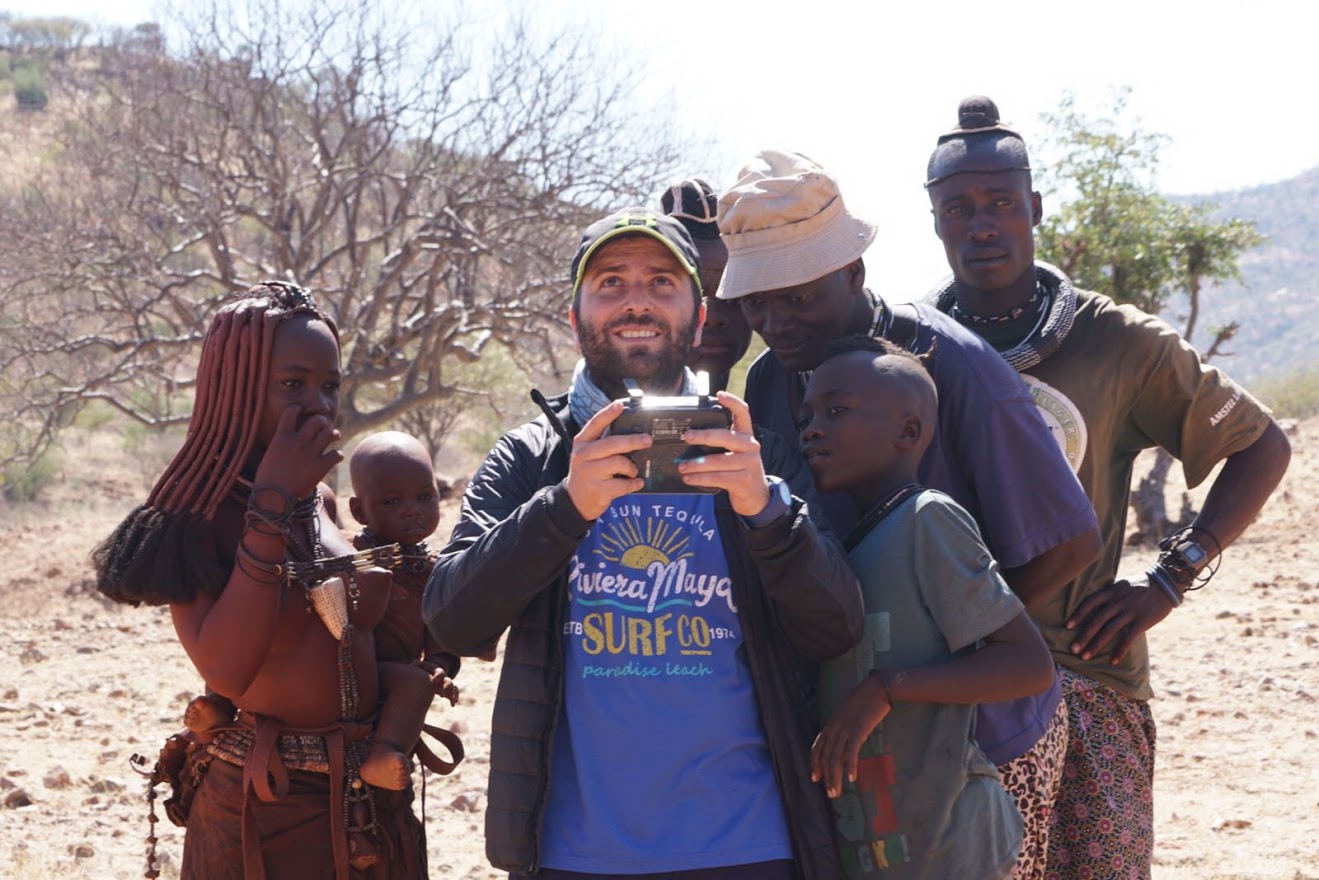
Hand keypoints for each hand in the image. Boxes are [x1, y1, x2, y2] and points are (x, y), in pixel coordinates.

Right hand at [254, 405, 342, 497]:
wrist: (273, 497)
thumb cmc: (267, 479)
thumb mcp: (270, 455)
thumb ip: (283, 445)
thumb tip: (292, 441)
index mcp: (282, 436)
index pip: (291, 412)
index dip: (297, 408)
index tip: (300, 409)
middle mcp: (298, 441)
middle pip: (317, 421)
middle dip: (323, 422)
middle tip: (324, 426)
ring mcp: (310, 453)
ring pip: (329, 434)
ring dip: (334, 434)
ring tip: (335, 436)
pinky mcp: (321, 466)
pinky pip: (337, 454)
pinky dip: (338, 455)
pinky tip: (335, 457)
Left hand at [415, 658, 458, 706]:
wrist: (430, 675)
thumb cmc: (423, 671)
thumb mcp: (420, 667)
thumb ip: (416, 665)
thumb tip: (412, 664)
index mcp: (437, 672)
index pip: (440, 672)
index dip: (438, 675)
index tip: (435, 679)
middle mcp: (444, 678)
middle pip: (448, 681)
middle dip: (447, 685)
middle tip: (444, 690)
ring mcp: (446, 685)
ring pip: (453, 688)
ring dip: (454, 693)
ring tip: (454, 700)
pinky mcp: (447, 692)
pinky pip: (452, 696)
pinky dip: (453, 700)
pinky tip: (453, 704)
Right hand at [565, 400, 651, 520]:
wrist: (575, 500)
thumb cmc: (588, 473)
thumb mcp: (588, 455)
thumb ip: (604, 444)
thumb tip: (633, 435)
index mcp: (582, 443)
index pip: (595, 424)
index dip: (608, 414)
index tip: (620, 405)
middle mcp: (583, 455)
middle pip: (612, 444)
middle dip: (633, 441)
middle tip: (647, 440)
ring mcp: (589, 473)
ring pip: (619, 463)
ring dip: (632, 468)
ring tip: (633, 471)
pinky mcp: (597, 490)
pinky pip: (623, 484)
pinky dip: (634, 483)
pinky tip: (636, 483)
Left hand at [677, 392, 768, 516]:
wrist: (755, 495)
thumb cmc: (738, 469)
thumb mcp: (735, 452)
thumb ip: (721, 443)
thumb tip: (689, 436)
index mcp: (746, 435)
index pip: (743, 413)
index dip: (732, 402)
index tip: (718, 394)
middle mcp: (750, 446)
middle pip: (725, 437)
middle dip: (703, 436)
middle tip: (686, 436)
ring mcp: (749, 463)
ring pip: (718, 461)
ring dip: (696, 464)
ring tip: (681, 466)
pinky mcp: (743, 480)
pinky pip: (718, 477)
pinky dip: (700, 478)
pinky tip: (689, 478)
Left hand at [810, 674, 890, 797]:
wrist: (877, 689)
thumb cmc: (864, 701)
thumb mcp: (848, 715)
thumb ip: (843, 729)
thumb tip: (843, 746)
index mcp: (831, 723)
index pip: (818, 747)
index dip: (815, 764)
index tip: (815, 778)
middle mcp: (834, 727)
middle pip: (826, 756)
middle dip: (826, 777)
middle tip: (830, 793)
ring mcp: (845, 729)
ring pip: (835, 758)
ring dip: (835, 777)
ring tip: (837, 792)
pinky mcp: (858, 731)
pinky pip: (851, 752)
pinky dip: (850, 766)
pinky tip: (852, 778)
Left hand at [1065, 571, 1174, 663]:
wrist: (1165, 584)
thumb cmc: (1140, 586)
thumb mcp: (1121, 586)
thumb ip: (1108, 596)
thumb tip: (1093, 608)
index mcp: (1111, 592)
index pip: (1089, 603)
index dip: (1078, 614)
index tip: (1067, 626)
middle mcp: (1118, 602)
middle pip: (1096, 620)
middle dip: (1083, 636)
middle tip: (1073, 649)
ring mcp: (1130, 611)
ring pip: (1109, 631)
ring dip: (1096, 645)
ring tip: (1085, 656)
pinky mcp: (1143, 621)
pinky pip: (1128, 638)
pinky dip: (1120, 651)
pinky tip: (1113, 661)